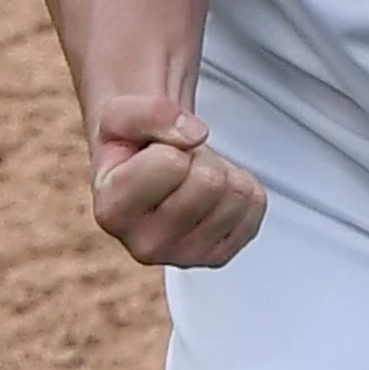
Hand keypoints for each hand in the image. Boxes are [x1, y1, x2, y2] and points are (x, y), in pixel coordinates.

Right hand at [88, 95, 267, 267]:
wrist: (141, 167)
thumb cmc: (129, 143)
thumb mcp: (121, 113)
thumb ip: (152, 113)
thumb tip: (197, 134)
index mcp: (112, 211)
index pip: (172, 163)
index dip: (170, 142)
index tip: (154, 151)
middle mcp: (144, 245)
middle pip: (210, 182)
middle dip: (199, 157)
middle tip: (178, 163)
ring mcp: (184, 256)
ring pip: (237, 195)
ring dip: (221, 172)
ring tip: (191, 177)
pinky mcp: (217, 256)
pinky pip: (255, 207)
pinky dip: (241, 187)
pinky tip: (211, 194)